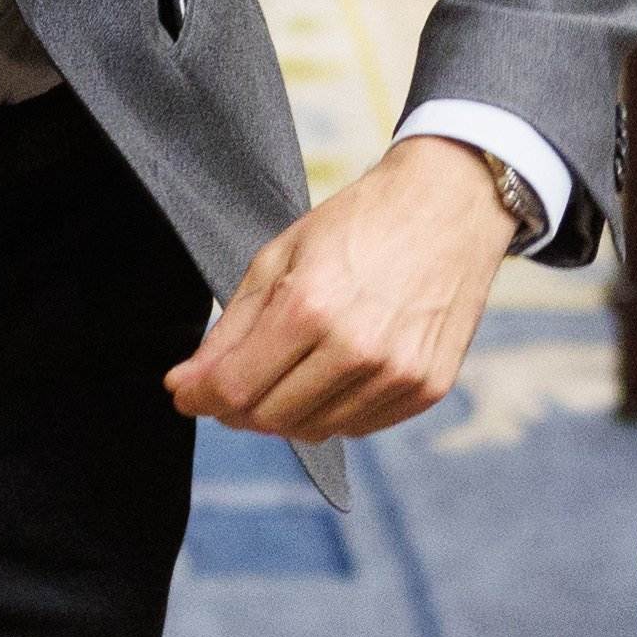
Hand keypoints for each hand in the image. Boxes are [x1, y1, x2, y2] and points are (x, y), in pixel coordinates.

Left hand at [165, 136, 514, 440]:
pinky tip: (335, 371)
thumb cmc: (359, 223)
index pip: (234, 388)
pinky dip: (334, 409)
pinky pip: (359, 426)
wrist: (450, 205)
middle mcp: (357, 348)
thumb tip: (186, 385)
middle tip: (235, 381)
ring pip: (315, 430)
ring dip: (287, 410)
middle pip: (270, 418)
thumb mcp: (279, 257)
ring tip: (290, 368)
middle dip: (238, 407)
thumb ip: (230, 330)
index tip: (186, 394)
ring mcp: (397, 373)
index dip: (199, 398)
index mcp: (311, 306)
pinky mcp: (428, 387)